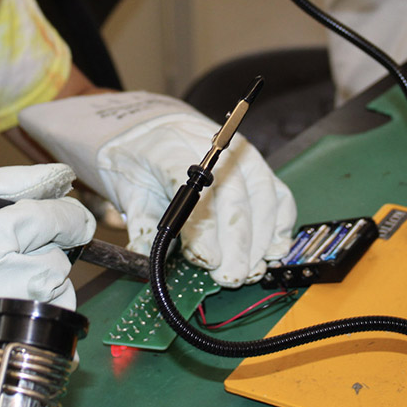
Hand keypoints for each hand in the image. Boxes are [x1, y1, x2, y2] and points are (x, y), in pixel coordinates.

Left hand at [19, 91, 295, 286]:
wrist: (151, 129)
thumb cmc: (138, 162)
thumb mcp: (128, 190)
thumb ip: (140, 225)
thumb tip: (145, 261)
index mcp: (169, 147)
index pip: (192, 187)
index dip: (202, 227)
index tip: (207, 260)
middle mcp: (209, 145)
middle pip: (233, 193)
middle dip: (236, 241)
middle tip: (231, 276)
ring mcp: (238, 151)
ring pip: (261, 194)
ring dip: (260, 238)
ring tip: (250, 271)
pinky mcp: (256, 163)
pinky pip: (277, 192)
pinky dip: (279, 224)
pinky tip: (272, 251)